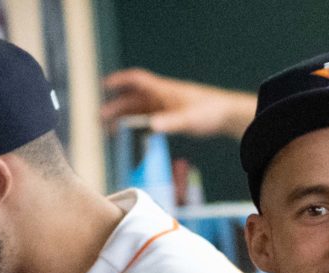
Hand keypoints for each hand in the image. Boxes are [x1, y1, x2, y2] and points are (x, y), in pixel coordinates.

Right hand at [101, 68, 254, 137]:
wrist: (227, 115)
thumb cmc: (210, 111)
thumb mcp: (189, 119)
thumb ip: (170, 123)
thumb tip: (152, 126)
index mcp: (163, 91)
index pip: (137, 80)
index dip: (120, 81)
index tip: (104, 86)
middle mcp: (162, 97)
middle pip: (133, 99)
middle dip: (116, 107)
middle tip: (101, 119)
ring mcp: (166, 107)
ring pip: (139, 111)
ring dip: (125, 118)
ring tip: (111, 130)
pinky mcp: (172, 117)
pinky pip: (149, 120)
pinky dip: (138, 126)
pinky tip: (132, 136)